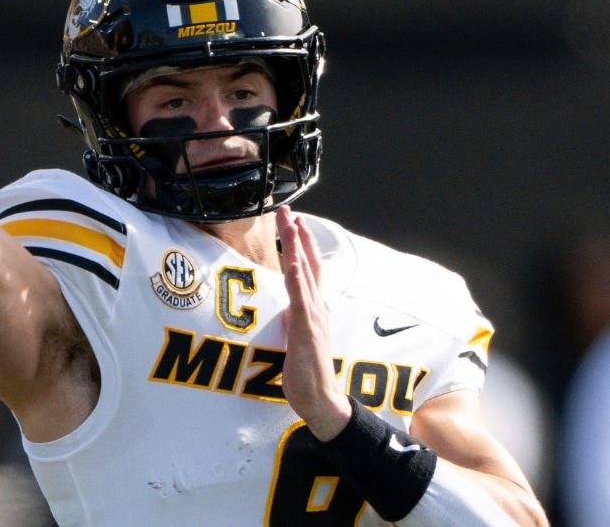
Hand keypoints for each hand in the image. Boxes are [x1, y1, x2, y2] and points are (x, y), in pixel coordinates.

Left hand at [277, 205, 351, 440]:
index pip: (308, 269)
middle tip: (288, 209)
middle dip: (297, 235)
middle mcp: (316, 308)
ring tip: (292, 224)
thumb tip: (287, 308)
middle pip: (308, 263)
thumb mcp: (296, 339)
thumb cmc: (308, 373)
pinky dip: (297, 281)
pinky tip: (293, 264)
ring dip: (297, 248)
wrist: (322, 401)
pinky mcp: (306, 333)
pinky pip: (301, 303)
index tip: (295, 220)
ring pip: (305, 276)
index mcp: (313, 309)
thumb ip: (295, 320)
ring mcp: (312, 319)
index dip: (302, 244)